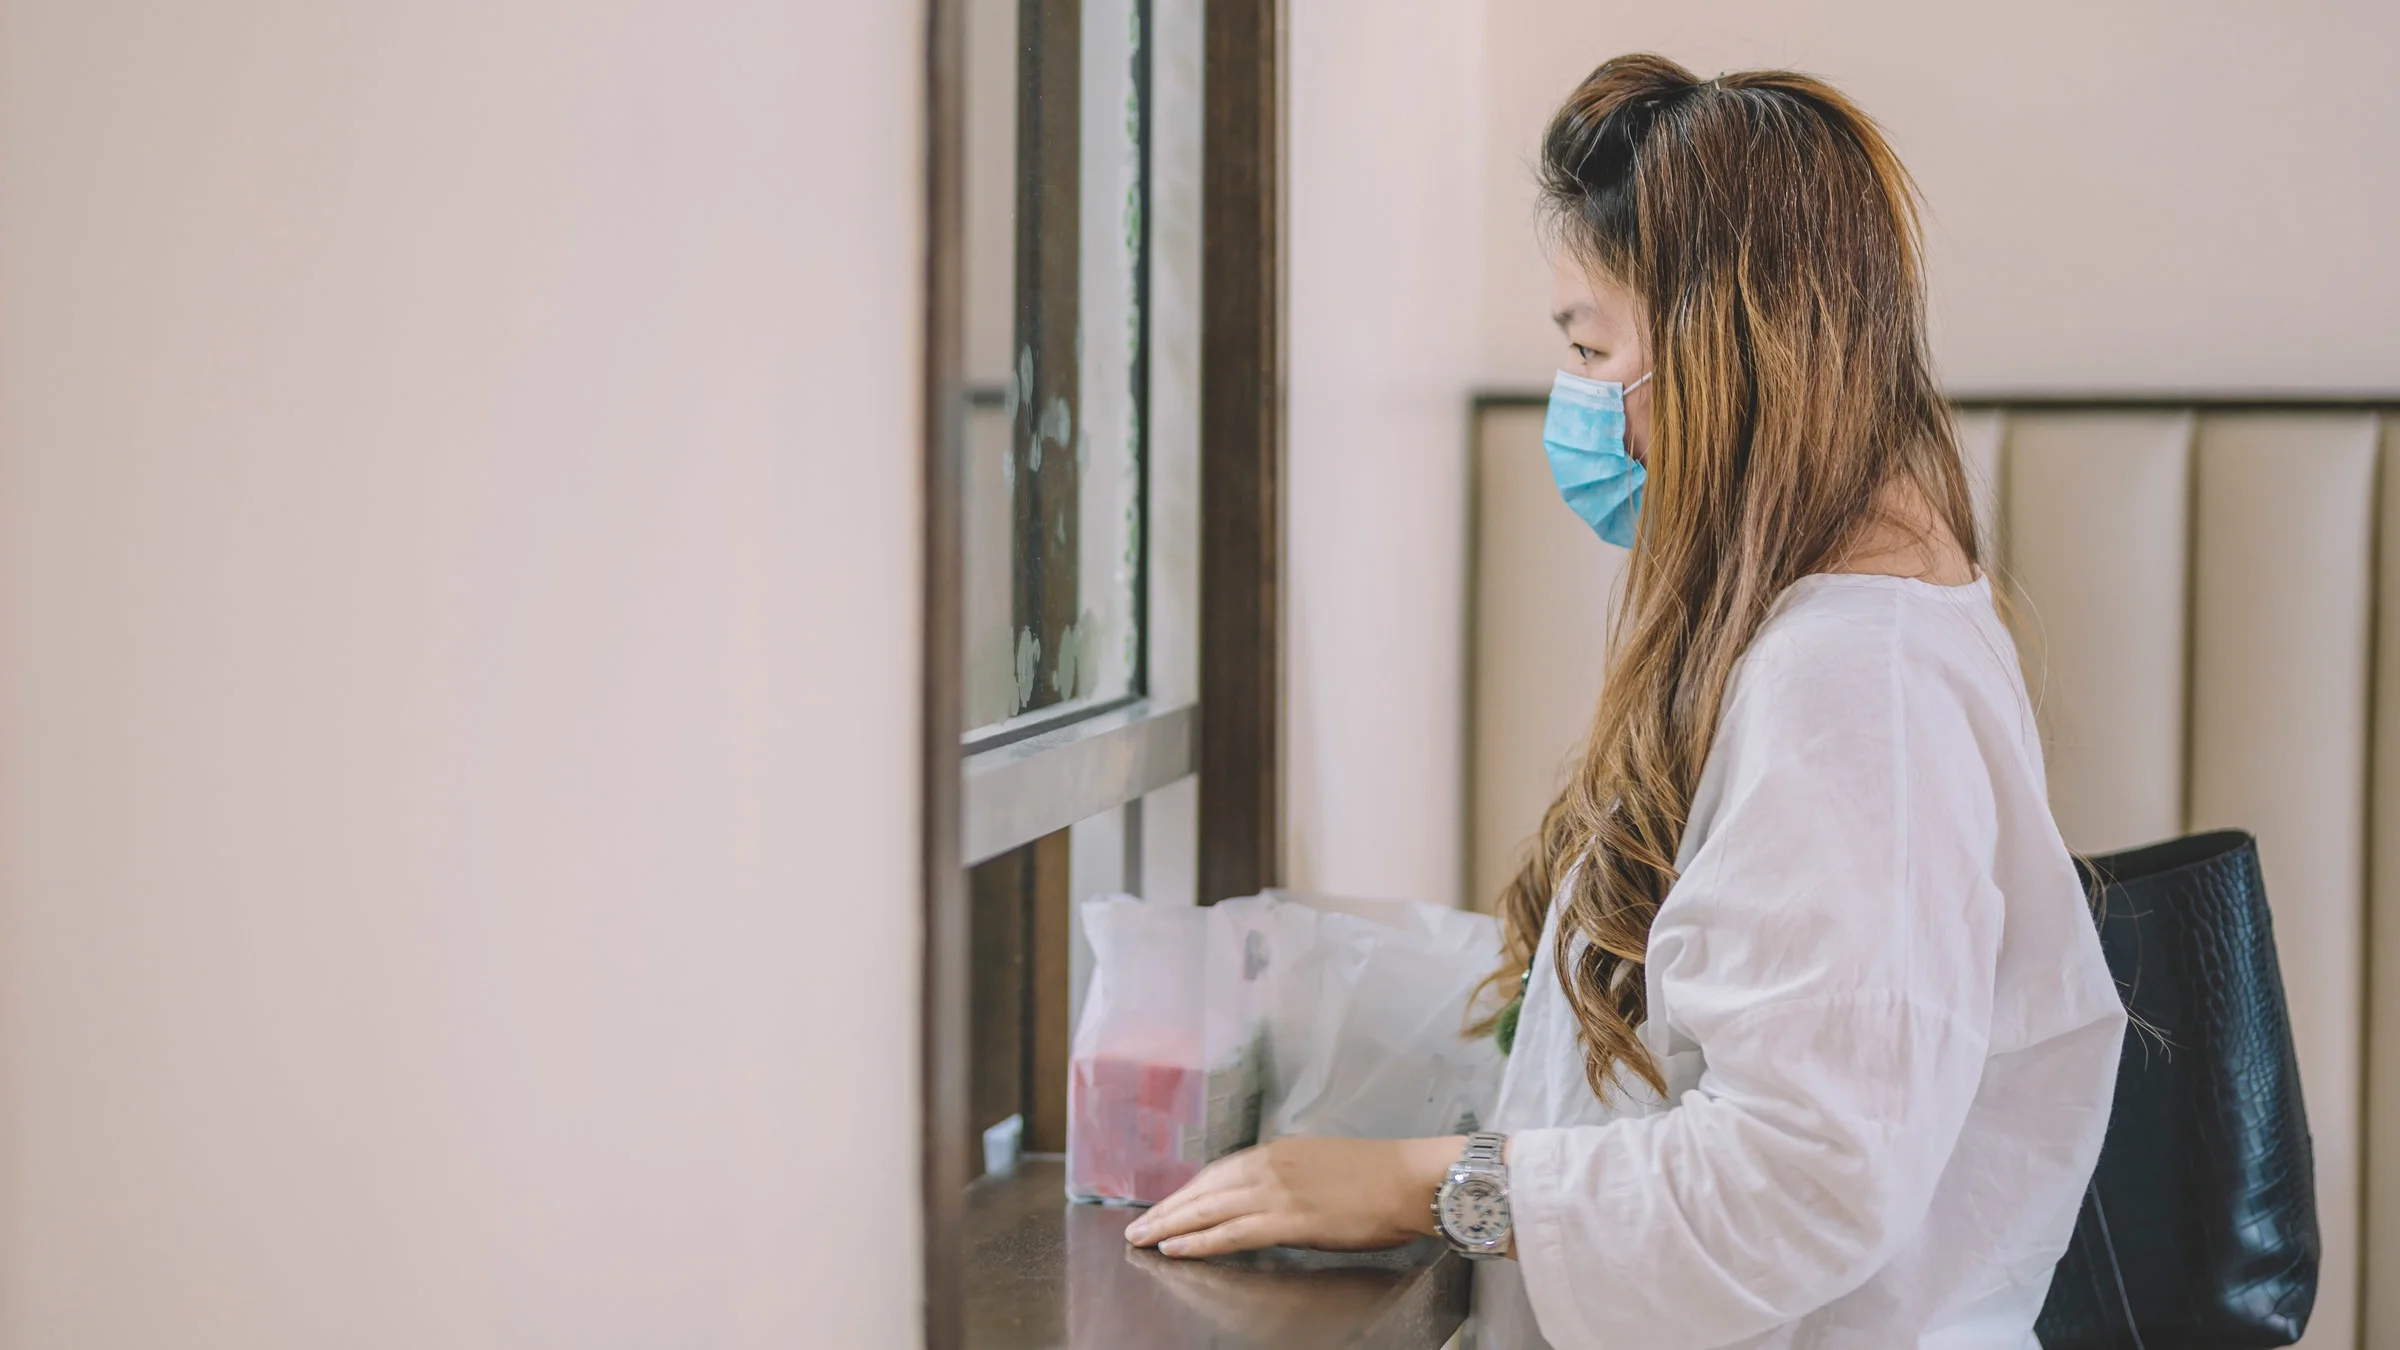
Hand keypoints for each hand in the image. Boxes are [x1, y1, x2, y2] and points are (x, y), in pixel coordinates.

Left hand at [1124, 1135, 1462, 1258]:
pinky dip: (1199, 1240)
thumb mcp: (1321, 1166)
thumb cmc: (1379, 1177)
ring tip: (1143, 1238)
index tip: (1165, 1204)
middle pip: (1204, 1189)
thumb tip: (1264, 1197)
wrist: (1411, 1179)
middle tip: (1137, 1225)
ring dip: (1170, 1223)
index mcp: (1279, 1152)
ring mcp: (1278, 1192)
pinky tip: (1176, 1248)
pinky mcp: (1289, 1219)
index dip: (1188, 1191)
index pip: (1219, 1171)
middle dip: (1166, 1208)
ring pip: (1209, 1209)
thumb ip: (1288, 1178)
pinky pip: (1232, 1232)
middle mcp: (1270, 1166)